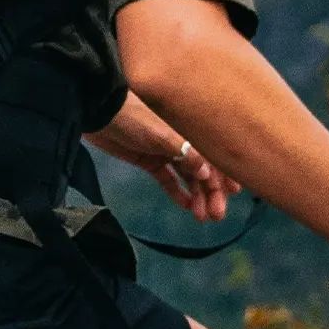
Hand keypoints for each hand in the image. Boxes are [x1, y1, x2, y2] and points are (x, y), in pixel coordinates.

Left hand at [87, 94, 239, 224]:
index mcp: (186, 130)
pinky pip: (167, 179)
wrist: (96, 111)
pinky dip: (177, 192)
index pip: (212, 154)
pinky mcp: (148, 160)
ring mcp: (164, 151)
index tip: (233, 194)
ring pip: (186, 177)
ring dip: (197, 196)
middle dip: (212, 192)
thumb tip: (207, 173)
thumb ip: (182, 151)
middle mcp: (179, 140)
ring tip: (202, 217)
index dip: (224, 173)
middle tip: (217, 215)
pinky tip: (188, 206)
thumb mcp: (157, 133)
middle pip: (202, 169)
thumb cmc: (129, 114)